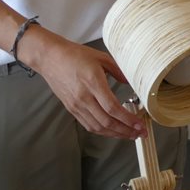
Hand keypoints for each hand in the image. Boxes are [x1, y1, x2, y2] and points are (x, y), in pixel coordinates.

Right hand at [24, 28, 145, 139]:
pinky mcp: (71, 109)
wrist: (50, 58)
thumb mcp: (101, 57)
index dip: (128, 119)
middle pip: (107, 122)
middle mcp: (84, 97)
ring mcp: (76, 105)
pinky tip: (112, 131)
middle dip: (126, 131)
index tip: (139, 124)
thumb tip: (131, 82)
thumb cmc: (74, 55)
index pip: (112, 108)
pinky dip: (102, 131)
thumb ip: (119, 70)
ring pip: (98, 127)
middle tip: (140, 133)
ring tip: (129, 135)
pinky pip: (88, 125)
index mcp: (93, 83)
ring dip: (115, 134)